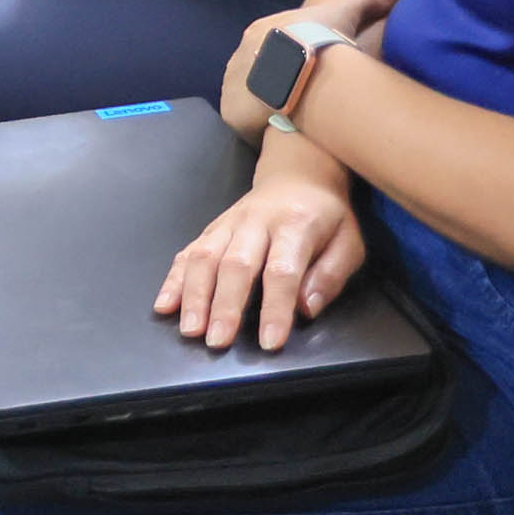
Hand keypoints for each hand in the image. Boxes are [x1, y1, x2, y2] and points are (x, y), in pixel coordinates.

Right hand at [153, 157, 364, 350]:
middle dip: (224, 305)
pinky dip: (174, 280)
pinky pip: (188, 252)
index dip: (275, 308)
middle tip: (217, 341)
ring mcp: (228, 223)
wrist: (298, 172)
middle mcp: (256, 222)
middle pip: (235, 264)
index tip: (270, 341)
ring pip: (204, 257)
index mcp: (295, 225)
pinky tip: (165, 305)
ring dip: (193, 295)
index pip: (282, 271)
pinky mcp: (212, 228)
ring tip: (190, 329)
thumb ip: (330, 276)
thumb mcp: (348, 242)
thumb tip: (306, 308)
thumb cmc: (326, 216)